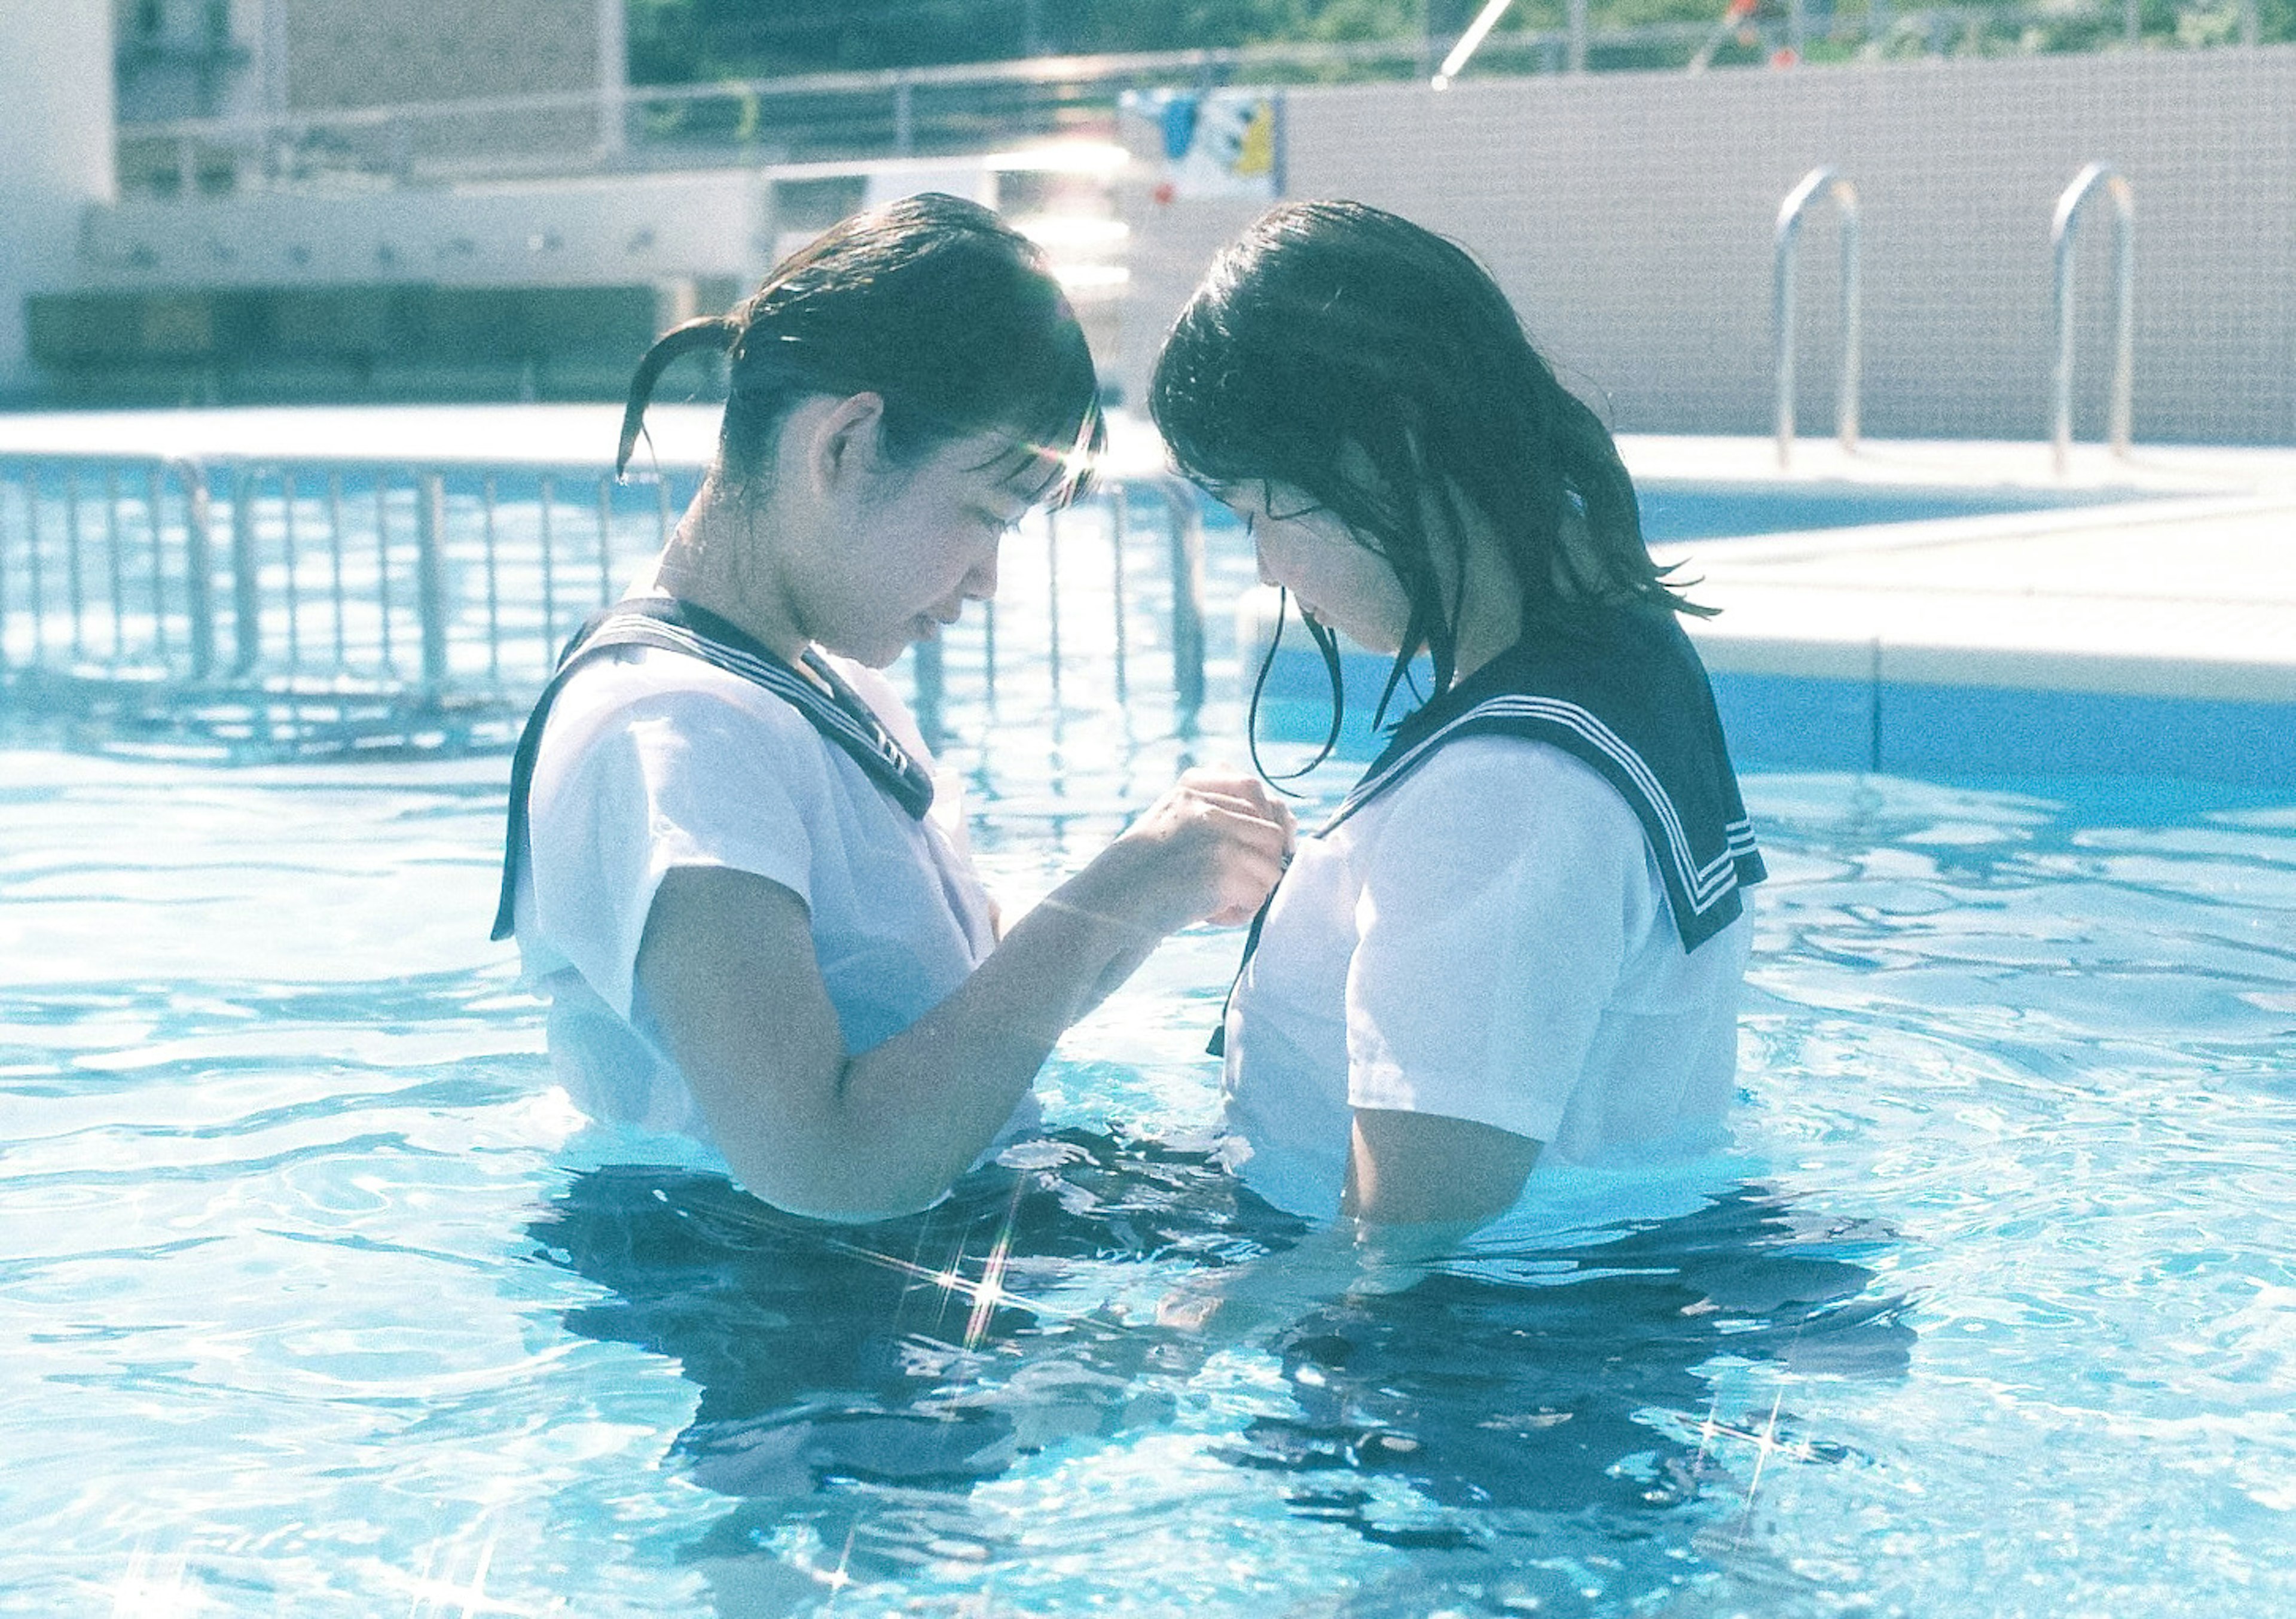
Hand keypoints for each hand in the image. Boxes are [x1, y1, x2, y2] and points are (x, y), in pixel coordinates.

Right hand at [1098, 768, 1294, 933]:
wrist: (1106, 906)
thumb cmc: (1139, 874)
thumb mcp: (1171, 822)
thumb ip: (1215, 810)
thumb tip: (1285, 822)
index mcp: (1191, 785)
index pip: (1255, 791)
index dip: (1268, 822)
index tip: (1264, 847)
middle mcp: (1205, 804)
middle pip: (1271, 831)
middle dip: (1262, 863)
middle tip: (1233, 885)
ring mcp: (1216, 835)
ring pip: (1270, 867)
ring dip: (1250, 892)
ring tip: (1213, 902)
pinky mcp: (1222, 871)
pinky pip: (1258, 896)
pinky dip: (1238, 914)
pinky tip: (1207, 915)